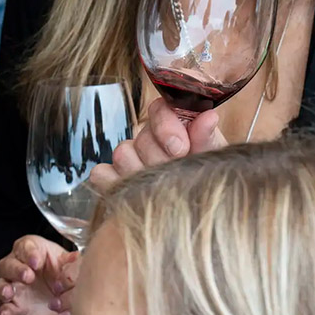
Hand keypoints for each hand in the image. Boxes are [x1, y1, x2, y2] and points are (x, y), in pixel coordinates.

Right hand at [0, 235, 78, 314]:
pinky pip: (4, 308)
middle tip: (28, 277)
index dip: (29, 254)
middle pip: (8, 264)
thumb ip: (72, 264)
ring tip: (9, 293)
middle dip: (17, 270)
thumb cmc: (62, 275)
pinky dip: (4, 312)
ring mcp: (12, 288)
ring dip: (3, 289)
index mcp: (32, 252)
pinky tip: (6, 314)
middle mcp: (17, 267)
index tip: (36, 262)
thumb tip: (75, 258)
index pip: (25, 247)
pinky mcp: (13, 307)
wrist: (61, 299)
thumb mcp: (70, 267)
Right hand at [88, 98, 225, 192]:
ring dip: (141, 172)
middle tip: (176, 173)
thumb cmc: (207, 176)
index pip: (159, 110)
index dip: (166, 127)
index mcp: (173, 124)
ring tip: (161, 187)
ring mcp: (128, 158)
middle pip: (140, 138)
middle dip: (160, 159)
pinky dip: (114, 183)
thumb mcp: (213, 157)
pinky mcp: (110, 178)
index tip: (180, 148)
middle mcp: (148, 138)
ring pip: (122, 155)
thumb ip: (206, 137)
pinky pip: (101, 174)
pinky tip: (135, 194)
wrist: (200, 204)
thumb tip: (208, 116)